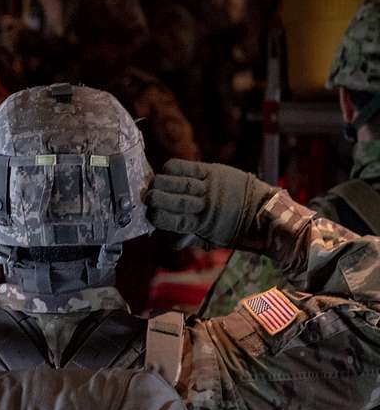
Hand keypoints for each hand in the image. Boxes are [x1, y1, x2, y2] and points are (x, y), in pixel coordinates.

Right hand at [147, 159, 274, 246]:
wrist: (264, 212)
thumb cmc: (236, 229)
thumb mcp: (213, 239)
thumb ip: (191, 238)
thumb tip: (171, 242)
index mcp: (201, 225)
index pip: (170, 220)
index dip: (156, 216)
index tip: (149, 214)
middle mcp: (204, 205)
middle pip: (171, 200)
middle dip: (154, 198)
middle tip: (146, 197)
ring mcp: (208, 187)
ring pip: (176, 182)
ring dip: (160, 183)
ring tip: (152, 184)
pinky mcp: (213, 172)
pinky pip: (186, 167)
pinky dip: (172, 168)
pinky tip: (166, 171)